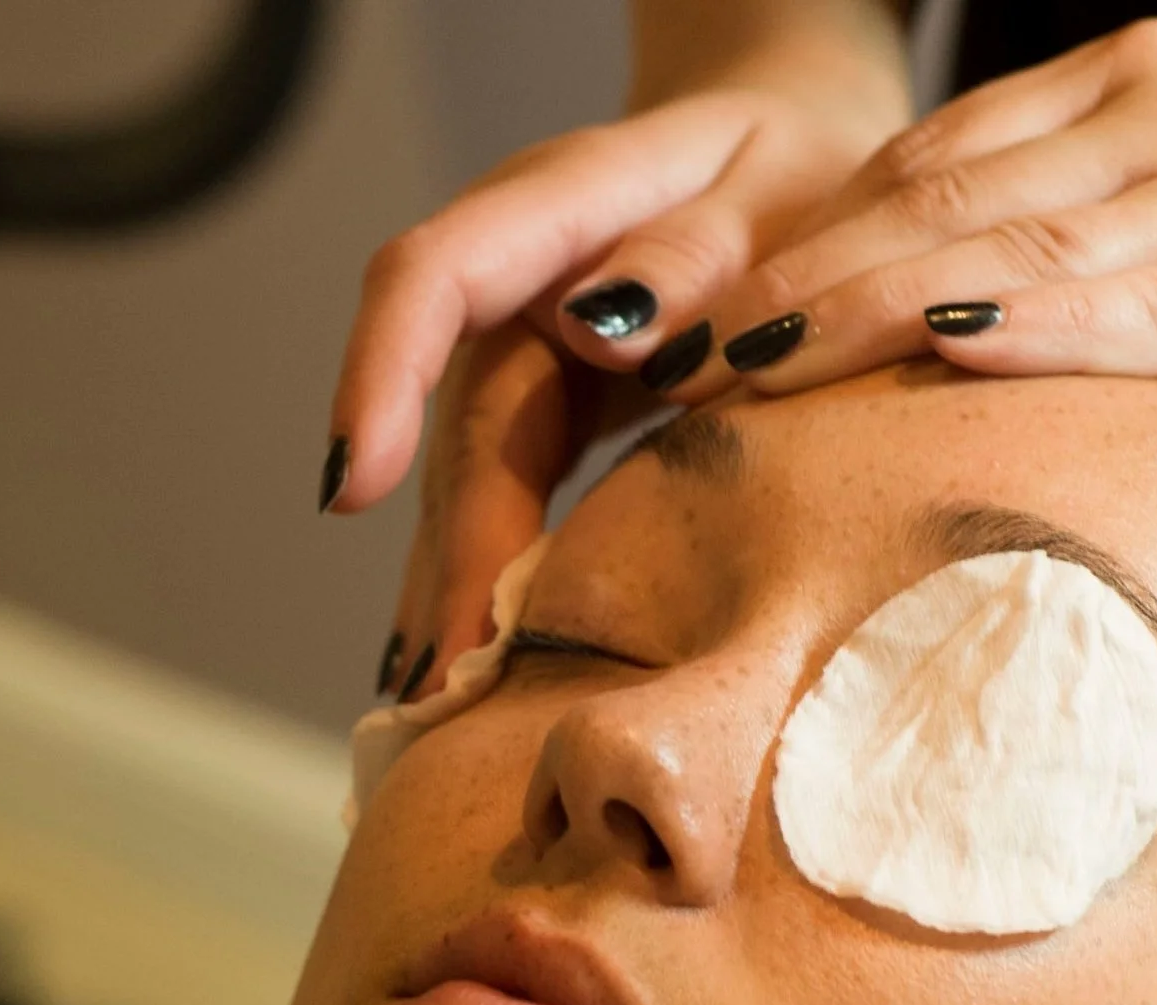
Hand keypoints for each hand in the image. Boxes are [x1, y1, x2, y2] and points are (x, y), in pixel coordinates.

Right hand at [336, 81, 903, 696]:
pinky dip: (489, 575)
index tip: (354, 489)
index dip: (382, 376)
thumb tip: (605, 328)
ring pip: (470, 474)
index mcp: (564, 198)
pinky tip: (468, 668)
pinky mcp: (544, 400)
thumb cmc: (802, 167)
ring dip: (450, 587)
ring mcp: (522, 342)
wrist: (800, 144)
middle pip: (461, 420)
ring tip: (435, 709)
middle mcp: (518, 276)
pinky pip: (504, 492)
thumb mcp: (783, 188)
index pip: (434, 276)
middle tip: (444, 687)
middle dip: (447, 555)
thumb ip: (702, 252)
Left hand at [679, 19, 1156, 452]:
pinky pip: (1123, 307)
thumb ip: (1085, 234)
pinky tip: (929, 351)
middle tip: (686, 347)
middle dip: (799, 273)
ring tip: (750, 371)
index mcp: (1146, 81)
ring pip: (1004, 246)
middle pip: (940, 192)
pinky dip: (1017, 329)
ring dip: (860, 310)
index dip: (811, 231)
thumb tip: (940, 312)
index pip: (937, 155)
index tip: (717, 304)